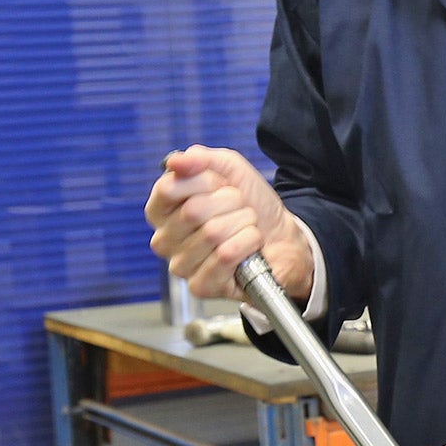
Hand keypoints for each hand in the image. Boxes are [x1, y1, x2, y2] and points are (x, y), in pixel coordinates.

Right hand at [145, 145, 312, 300]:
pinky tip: (250, 249)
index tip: (221, 185)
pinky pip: (226, 256)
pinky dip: (248, 244)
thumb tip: (175, 161)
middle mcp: (164, 240)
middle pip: (193, 210)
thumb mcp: (229, 170)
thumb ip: (201, 159)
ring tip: (247, 228)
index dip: (206, 181)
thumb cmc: (251, 206)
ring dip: (244, 224)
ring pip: (213, 233)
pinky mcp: (200, 286)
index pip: (169, 188)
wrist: (283, 236)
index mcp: (162, 211)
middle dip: (231, 203)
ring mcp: (180, 265)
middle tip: (241, 209)